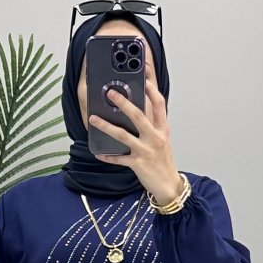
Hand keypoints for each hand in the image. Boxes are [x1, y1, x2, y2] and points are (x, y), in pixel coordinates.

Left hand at [88, 46, 181, 203]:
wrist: (169, 186)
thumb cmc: (164, 162)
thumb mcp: (162, 140)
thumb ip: (152, 125)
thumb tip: (136, 110)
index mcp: (163, 129)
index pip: (159, 104)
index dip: (151, 89)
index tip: (143, 76)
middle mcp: (155, 138)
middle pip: (139, 116)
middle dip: (124, 103)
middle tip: (111, 93)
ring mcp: (146, 151)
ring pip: (124, 135)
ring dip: (106, 126)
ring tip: (94, 119)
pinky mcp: (138, 164)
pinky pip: (119, 159)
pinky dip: (107, 156)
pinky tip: (98, 152)